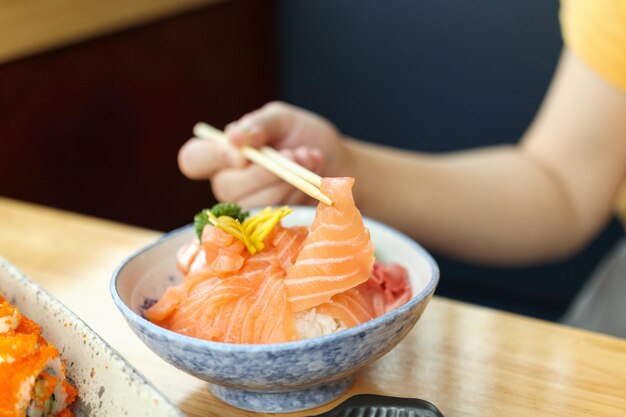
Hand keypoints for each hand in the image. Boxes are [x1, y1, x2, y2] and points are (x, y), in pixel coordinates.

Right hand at [178, 102, 345, 207]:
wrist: (338, 161)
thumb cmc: (304, 136)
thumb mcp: (283, 119)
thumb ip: (259, 124)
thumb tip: (234, 139)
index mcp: (223, 151)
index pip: (193, 159)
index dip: (213, 159)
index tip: (243, 156)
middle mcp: (229, 180)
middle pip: (226, 186)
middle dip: (266, 172)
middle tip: (295, 153)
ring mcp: (249, 204)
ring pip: (254, 202)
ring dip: (287, 179)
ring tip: (310, 157)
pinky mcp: (269, 221)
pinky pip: (275, 214)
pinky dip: (297, 192)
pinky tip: (312, 177)